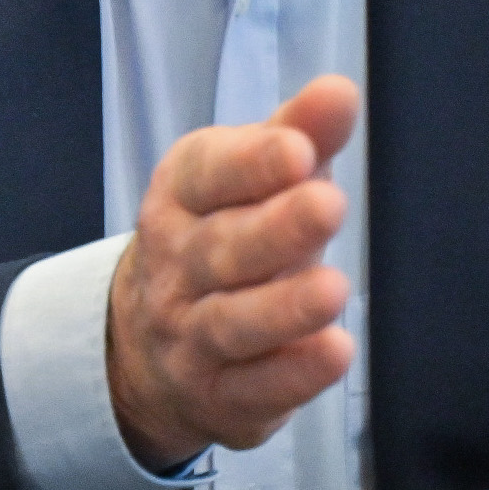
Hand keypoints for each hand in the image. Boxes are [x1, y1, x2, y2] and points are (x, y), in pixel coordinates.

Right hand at [106, 74, 358, 468]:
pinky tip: (332, 354)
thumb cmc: (225, 238)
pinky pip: (251, 389)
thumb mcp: (254, 180)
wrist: (147, 346)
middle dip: (276, 229)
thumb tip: (341, 91)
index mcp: (181, 197)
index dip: (253, 162)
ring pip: (231, 323)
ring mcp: (189, 337)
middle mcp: (176, 267)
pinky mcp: (218, 398)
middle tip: (329, 205)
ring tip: (334, 289)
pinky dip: (291, 375)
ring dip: (283, 308)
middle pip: (221, 248)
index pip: (207, 175)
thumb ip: (300, 134)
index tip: (300, 150)